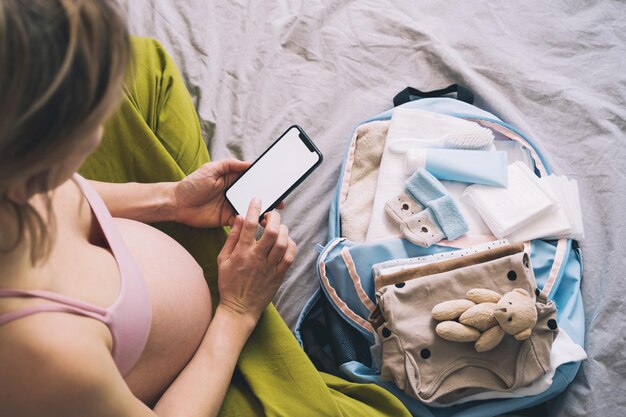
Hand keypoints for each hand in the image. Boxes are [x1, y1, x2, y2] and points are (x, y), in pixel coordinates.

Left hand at [174, 159, 284, 227]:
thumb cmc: (191, 184)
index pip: (252, 179)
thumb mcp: (210, 169)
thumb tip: (249, 163)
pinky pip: (242, 222)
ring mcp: (232, 206)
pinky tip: (259, 223)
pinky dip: (251, 222)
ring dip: (262, 211)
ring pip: (251, 209)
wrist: (177, 204)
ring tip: (273, 213)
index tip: (277, 183)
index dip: (264, 181)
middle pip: (255, 195)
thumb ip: (229, 165)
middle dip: (268, 198)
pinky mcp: (227, 219)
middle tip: (281, 202)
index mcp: (232, 179)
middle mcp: (234, 193)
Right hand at [216, 198, 296, 321]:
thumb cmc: (229, 283)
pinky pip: (290, 257)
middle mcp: (257, 258)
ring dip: (284, 231)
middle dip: (275, 218)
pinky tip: (286, 242)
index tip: (257, 199)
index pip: (251, 225)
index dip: (255, 209)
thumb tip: (240, 218)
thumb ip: (232, 237)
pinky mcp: (279, 275)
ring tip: (278, 228)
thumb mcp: (223, 259)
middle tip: (271, 215)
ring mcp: (270, 268)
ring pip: (284, 243)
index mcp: (242, 253)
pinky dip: (291, 245)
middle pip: (273, 232)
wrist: (239, 308)